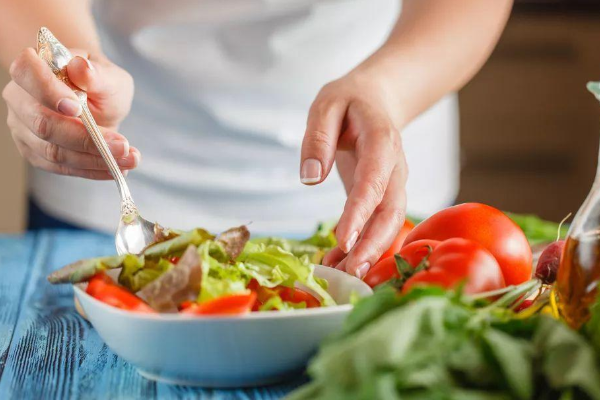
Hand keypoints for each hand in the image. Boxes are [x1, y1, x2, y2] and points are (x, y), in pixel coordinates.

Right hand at [2, 48, 137, 178]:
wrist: (97, 100)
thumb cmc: (100, 83)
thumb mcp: (109, 75)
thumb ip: (96, 74)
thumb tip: (81, 68)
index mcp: (31, 68)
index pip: (26, 73)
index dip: (48, 92)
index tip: (77, 108)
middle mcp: (20, 98)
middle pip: (42, 123)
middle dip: (85, 139)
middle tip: (123, 145)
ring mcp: (23, 128)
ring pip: (53, 151)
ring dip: (94, 159)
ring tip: (129, 159)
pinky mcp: (34, 153)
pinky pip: (61, 167)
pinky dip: (91, 170)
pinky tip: (116, 168)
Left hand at [300, 71, 407, 278]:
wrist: (376, 100)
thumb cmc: (349, 101)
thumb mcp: (326, 105)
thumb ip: (318, 139)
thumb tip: (310, 177)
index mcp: (382, 142)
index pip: (373, 182)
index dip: (360, 213)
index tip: (343, 240)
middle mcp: (395, 168)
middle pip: (391, 213)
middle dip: (372, 245)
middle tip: (350, 275)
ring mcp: (393, 184)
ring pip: (389, 225)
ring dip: (370, 253)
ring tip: (342, 278)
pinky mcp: (383, 196)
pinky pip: (378, 225)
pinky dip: (362, 246)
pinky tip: (340, 264)